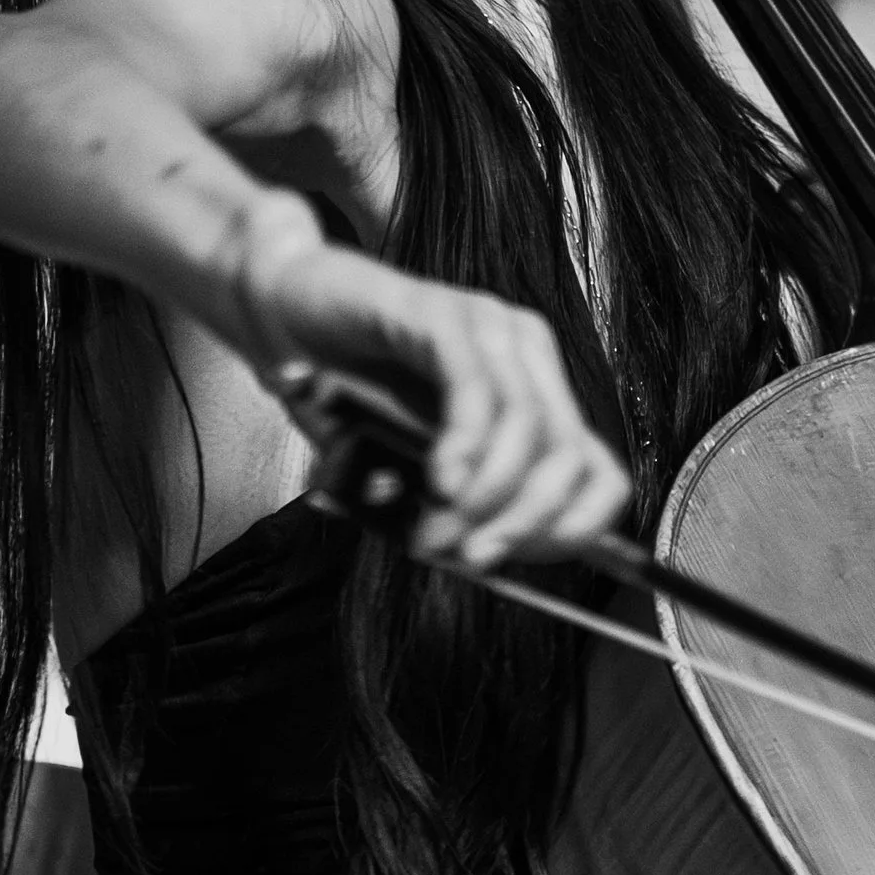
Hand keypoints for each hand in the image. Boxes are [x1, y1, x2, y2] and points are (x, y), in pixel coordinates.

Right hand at [226, 193, 629, 566]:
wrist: (277, 312)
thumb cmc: (341, 386)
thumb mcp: (400, 465)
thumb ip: (440, 502)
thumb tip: (469, 552)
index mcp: (533, 392)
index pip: (597, 472)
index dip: (573, 530)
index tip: (515, 561)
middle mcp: (524, 355)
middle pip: (569, 456)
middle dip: (522, 523)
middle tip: (468, 555)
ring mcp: (488, 326)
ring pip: (527, 426)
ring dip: (485, 495)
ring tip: (438, 529)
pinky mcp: (441, 312)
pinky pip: (476, 388)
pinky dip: (464, 444)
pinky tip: (440, 480)